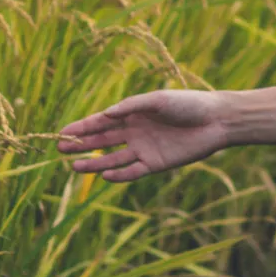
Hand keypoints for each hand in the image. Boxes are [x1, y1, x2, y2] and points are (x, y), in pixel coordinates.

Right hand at [57, 90, 232, 182]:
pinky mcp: (157, 163)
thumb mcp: (157, 100)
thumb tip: (105, 115)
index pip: (101, 122)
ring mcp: (145, 149)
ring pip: (113, 158)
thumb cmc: (188, 103)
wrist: (216, 120)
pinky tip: (104, 175)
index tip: (61, 133)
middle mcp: (135, 132)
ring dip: (94, 163)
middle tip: (59, 150)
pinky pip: (133, 171)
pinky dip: (119, 175)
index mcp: (133, 114)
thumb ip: (131, 107)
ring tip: (74, 167)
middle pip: (102, 141)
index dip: (81, 128)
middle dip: (81, 145)